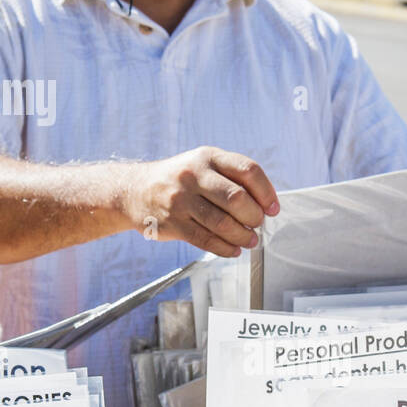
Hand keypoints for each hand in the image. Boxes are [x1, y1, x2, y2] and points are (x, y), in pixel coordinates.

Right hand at [123, 146, 278, 256]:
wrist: (133, 190)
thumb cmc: (177, 179)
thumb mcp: (201, 164)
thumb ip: (230, 177)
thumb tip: (265, 203)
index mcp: (207, 157)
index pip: (248, 170)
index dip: (266, 192)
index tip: (272, 208)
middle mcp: (193, 175)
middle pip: (237, 199)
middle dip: (255, 217)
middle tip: (257, 224)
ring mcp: (180, 200)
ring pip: (223, 223)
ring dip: (243, 236)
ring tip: (249, 239)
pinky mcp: (172, 223)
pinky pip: (206, 240)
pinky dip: (225, 248)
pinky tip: (233, 249)